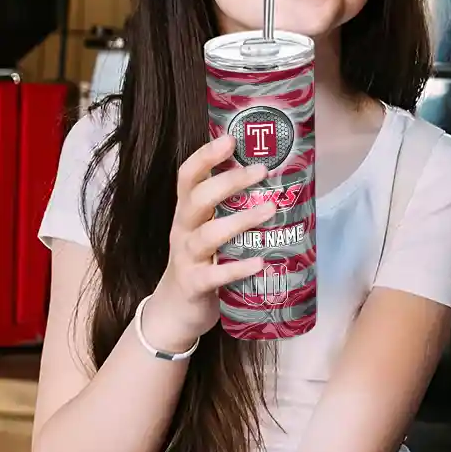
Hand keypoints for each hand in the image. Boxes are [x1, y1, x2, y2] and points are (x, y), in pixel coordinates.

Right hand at [145, 134, 275, 351]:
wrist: (175, 312)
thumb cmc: (202, 261)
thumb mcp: (210, 229)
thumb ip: (231, 207)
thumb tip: (275, 178)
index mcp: (188, 212)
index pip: (188, 177)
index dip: (205, 156)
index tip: (229, 139)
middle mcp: (184, 230)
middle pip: (198, 199)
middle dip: (229, 182)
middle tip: (262, 170)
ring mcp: (186, 258)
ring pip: (208, 234)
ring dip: (241, 220)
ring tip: (271, 209)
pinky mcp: (194, 285)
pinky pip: (214, 275)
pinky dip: (237, 268)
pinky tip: (260, 262)